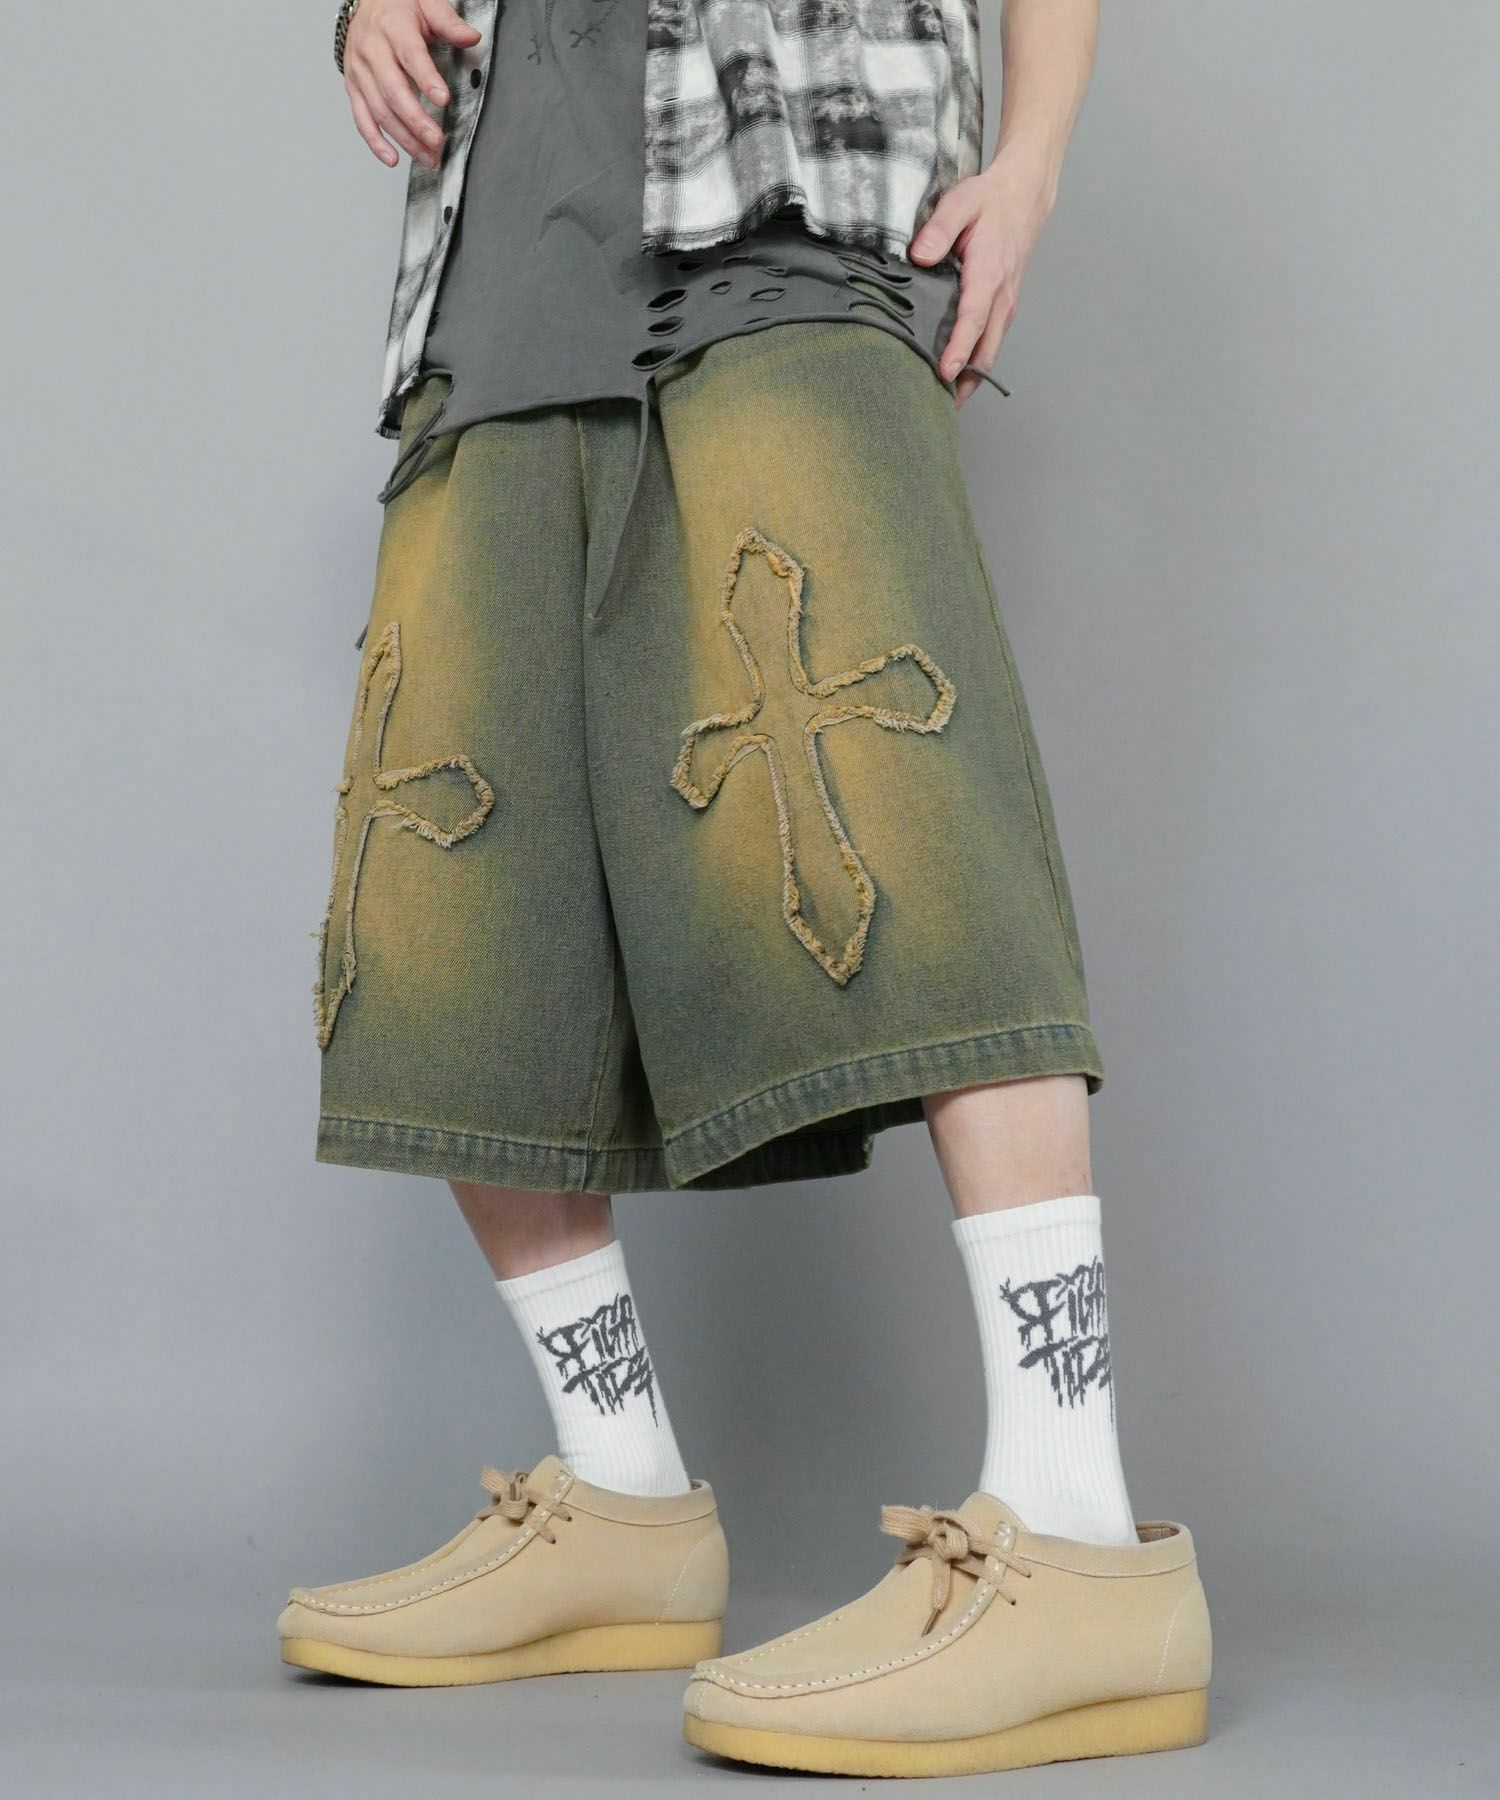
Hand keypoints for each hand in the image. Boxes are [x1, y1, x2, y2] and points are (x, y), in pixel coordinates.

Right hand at [343, 0, 482, 170]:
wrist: (365, 3)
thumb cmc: (399, 6)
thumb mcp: (426, 3)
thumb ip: (449, 22)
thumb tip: (471, 38)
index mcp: (392, 27)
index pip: (410, 55)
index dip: (426, 79)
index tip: (443, 99)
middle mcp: (371, 49)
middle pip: (393, 91)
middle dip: (416, 120)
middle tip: (436, 141)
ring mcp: (359, 71)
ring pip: (380, 111)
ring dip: (404, 138)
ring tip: (428, 156)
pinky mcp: (353, 87)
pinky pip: (362, 118)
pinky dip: (376, 142)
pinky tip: (393, 158)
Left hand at [909, 155, 1055, 406]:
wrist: (1023, 197)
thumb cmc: (989, 201)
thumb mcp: (960, 203)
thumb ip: (939, 229)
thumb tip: (919, 255)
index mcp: (989, 272)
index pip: (973, 319)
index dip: (959, 348)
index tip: (945, 371)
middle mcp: (1001, 295)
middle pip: (986, 348)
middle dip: (966, 381)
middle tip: (940, 405)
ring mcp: (1005, 304)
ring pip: (991, 351)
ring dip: (972, 379)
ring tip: (947, 402)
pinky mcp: (1004, 308)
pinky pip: (992, 343)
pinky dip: (977, 364)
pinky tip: (959, 378)